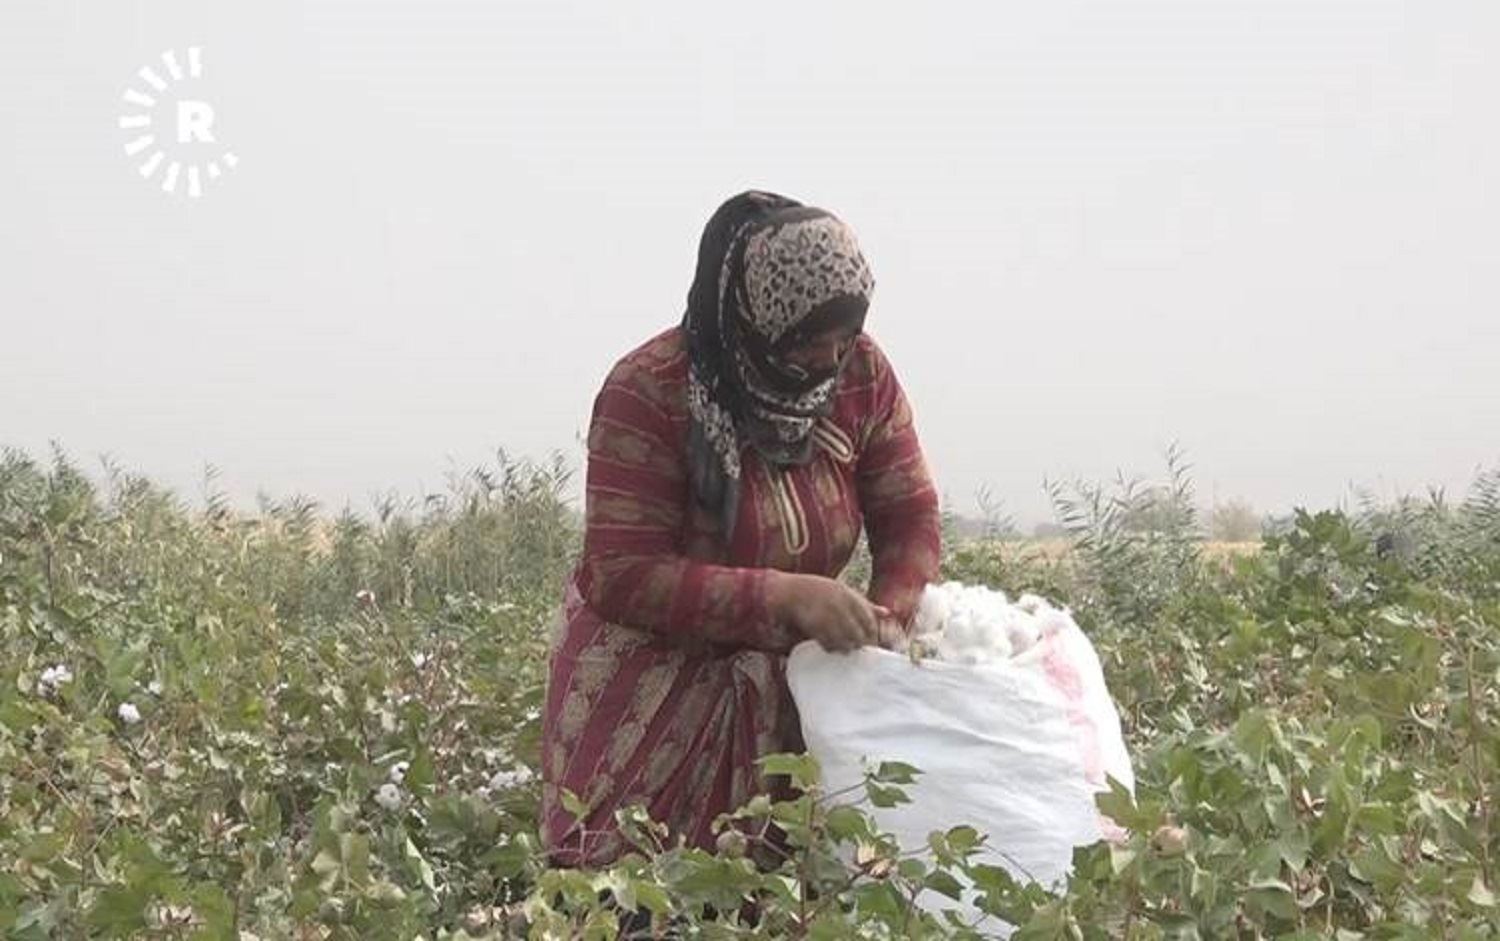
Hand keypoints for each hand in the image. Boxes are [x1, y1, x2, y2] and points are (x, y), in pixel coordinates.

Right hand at [767, 572, 894, 651]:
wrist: (789, 591)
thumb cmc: (818, 590)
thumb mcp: (843, 590)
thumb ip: (865, 603)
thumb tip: (887, 613)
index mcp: (849, 595)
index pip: (869, 621)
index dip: (872, 635)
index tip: (871, 641)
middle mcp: (840, 606)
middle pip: (859, 634)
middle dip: (860, 643)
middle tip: (858, 648)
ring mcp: (827, 617)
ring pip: (845, 642)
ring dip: (846, 647)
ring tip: (844, 647)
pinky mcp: (814, 627)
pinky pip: (828, 644)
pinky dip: (831, 647)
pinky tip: (830, 646)